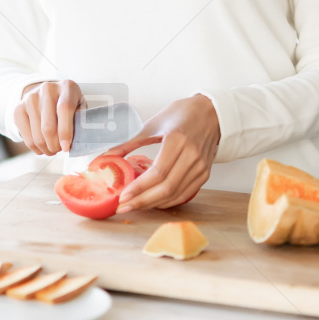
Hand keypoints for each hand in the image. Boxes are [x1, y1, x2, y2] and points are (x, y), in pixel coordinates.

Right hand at [12, 80, 82, 155]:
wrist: (46, 93)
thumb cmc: (67, 104)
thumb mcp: (79, 107)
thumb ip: (81, 120)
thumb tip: (78, 140)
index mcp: (66, 87)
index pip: (64, 109)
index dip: (65, 131)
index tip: (66, 147)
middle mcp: (47, 89)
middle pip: (48, 126)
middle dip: (54, 145)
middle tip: (60, 150)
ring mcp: (30, 98)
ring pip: (37, 135)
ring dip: (46, 148)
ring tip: (52, 149)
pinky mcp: (18, 109)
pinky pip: (26, 137)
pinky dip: (35, 148)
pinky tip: (42, 147)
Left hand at [103, 95, 219, 213]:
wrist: (211, 112)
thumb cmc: (182, 114)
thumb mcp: (153, 123)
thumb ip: (130, 142)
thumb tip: (107, 157)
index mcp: (177, 139)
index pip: (157, 173)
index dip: (139, 188)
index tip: (123, 196)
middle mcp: (191, 155)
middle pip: (166, 188)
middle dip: (142, 201)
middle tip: (123, 207)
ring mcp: (200, 166)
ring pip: (175, 195)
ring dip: (153, 204)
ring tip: (134, 205)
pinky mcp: (205, 174)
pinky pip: (185, 194)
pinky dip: (167, 201)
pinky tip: (153, 202)